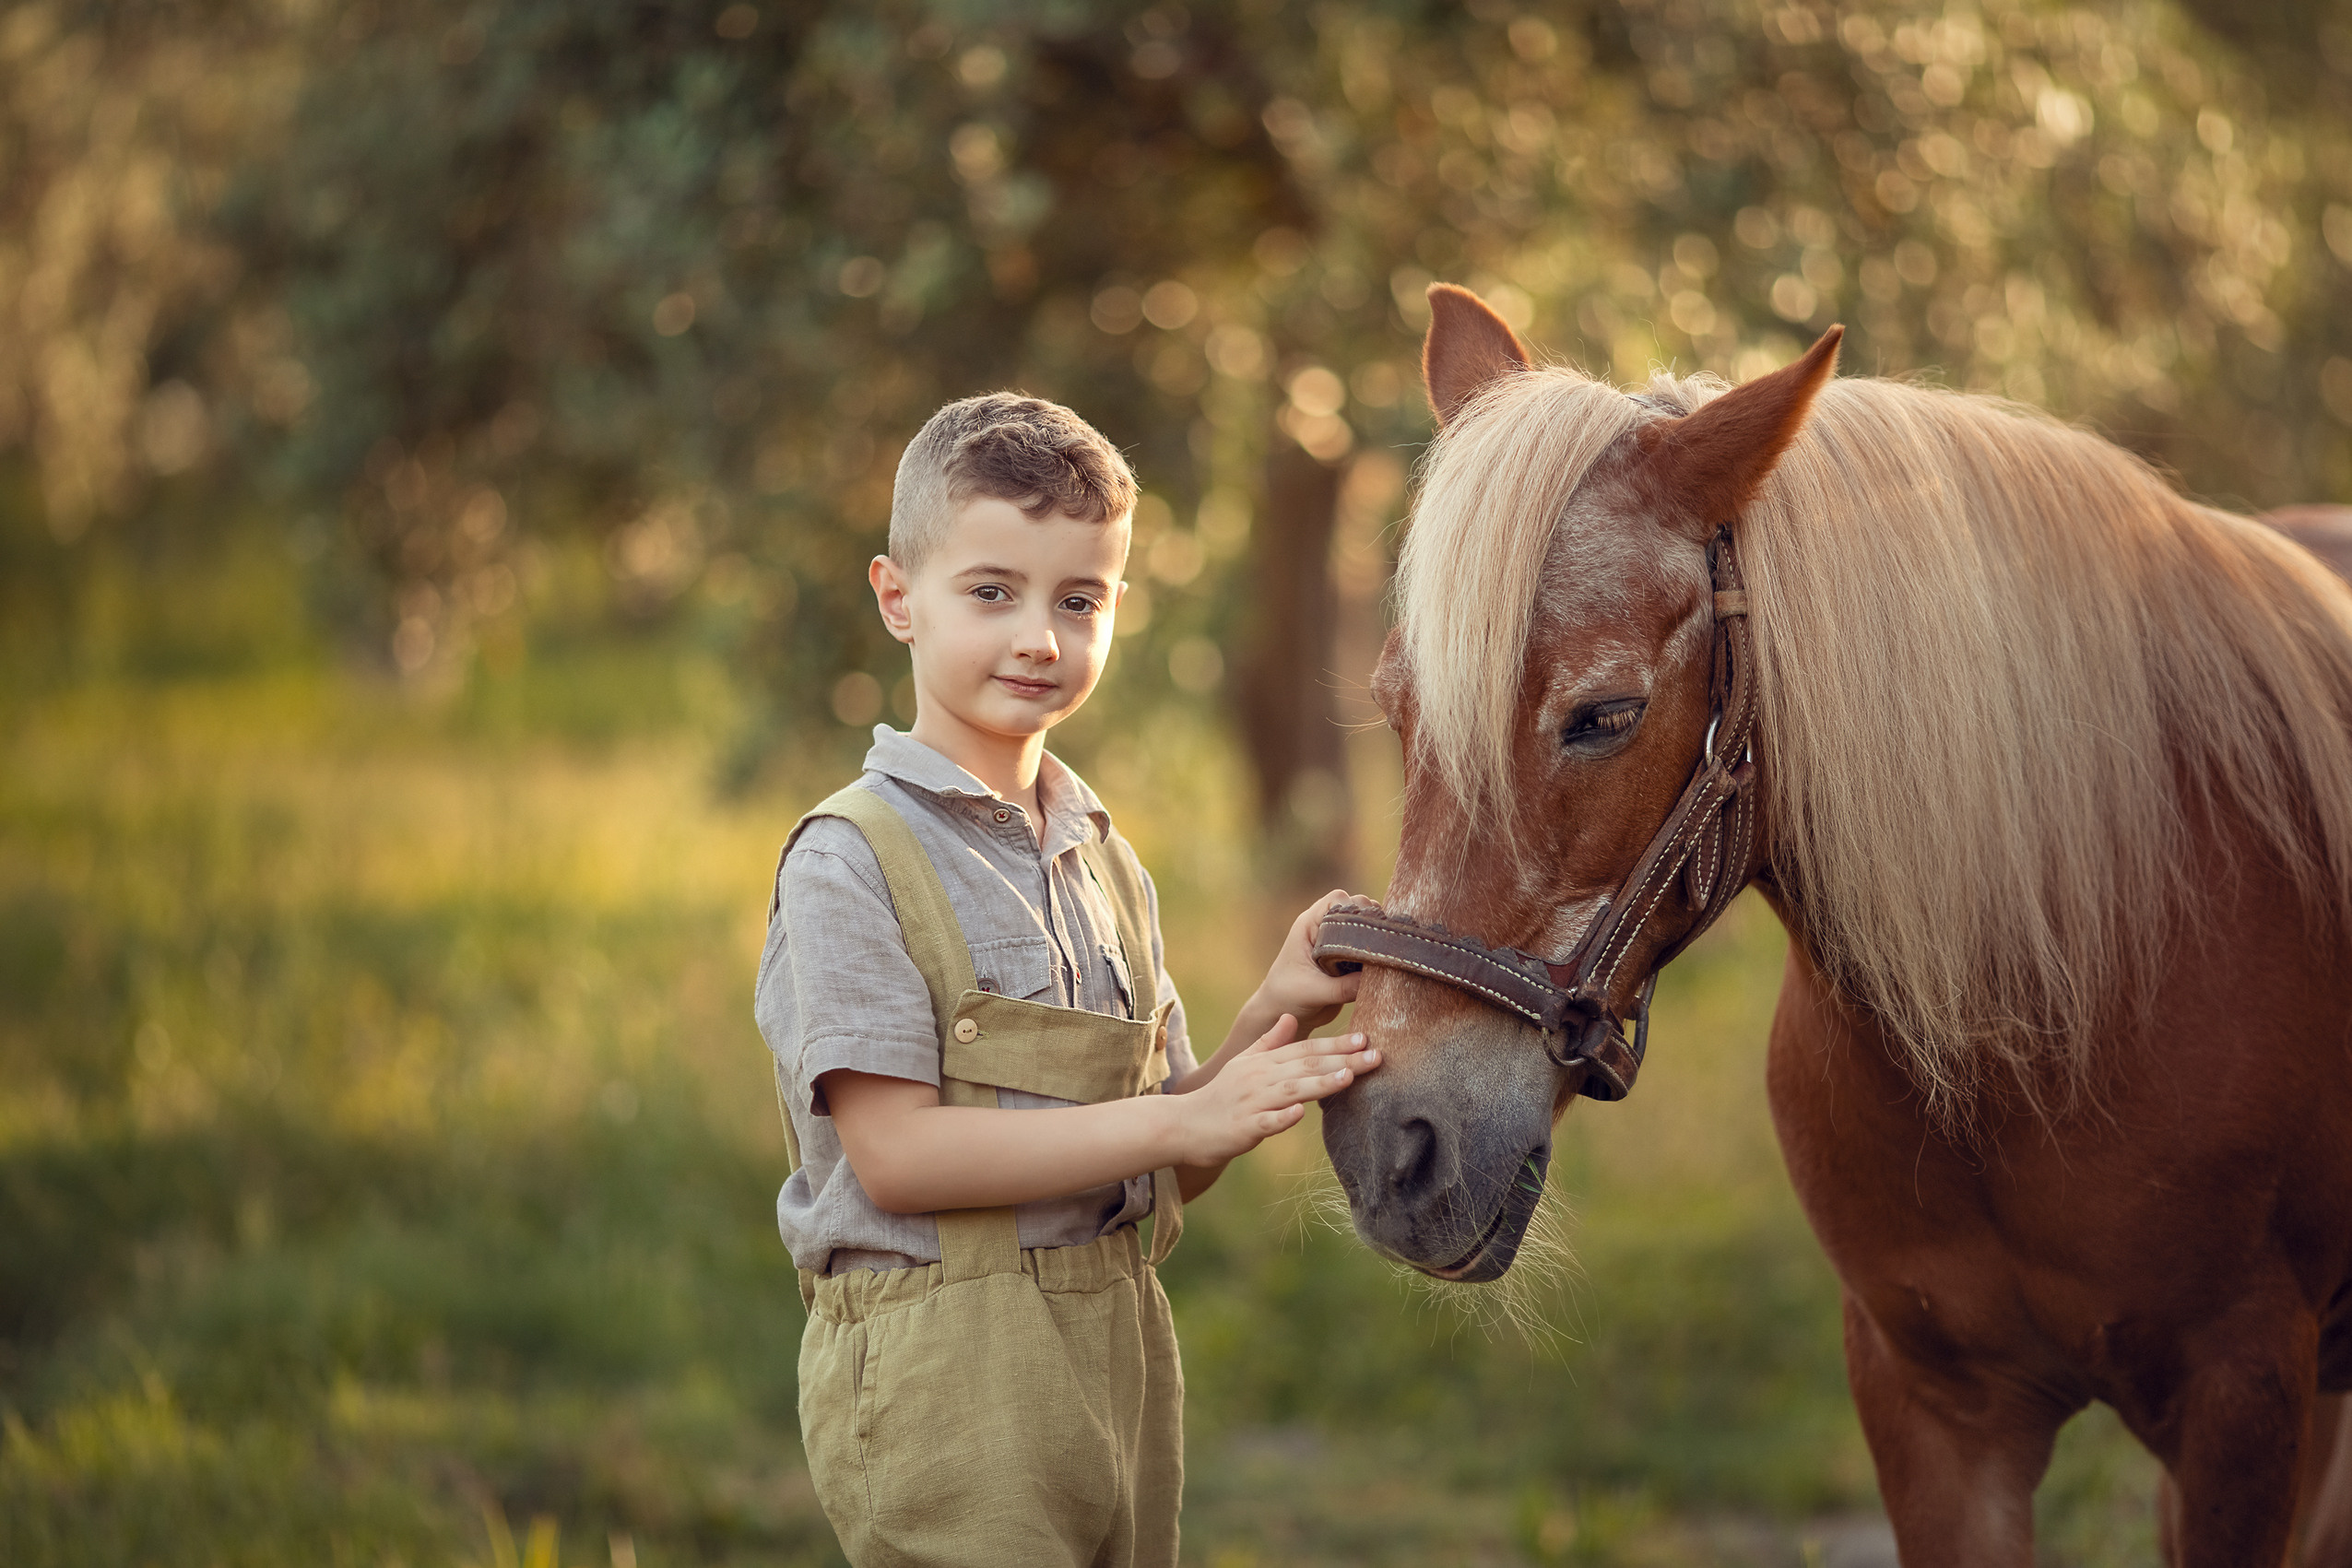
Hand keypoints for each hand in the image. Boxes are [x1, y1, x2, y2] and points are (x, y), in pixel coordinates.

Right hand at [1171, 1014, 1380, 1165]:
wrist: (1184, 1124)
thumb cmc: (1221, 1096)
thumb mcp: (1244, 1063)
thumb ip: (1269, 1042)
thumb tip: (1291, 1017)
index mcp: (1264, 1063)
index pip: (1306, 1049)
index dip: (1336, 1044)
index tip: (1366, 1038)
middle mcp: (1261, 1078)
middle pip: (1306, 1066)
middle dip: (1343, 1059)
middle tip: (1377, 1054)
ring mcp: (1253, 1103)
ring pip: (1291, 1090)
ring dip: (1320, 1083)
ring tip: (1348, 1076)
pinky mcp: (1244, 1127)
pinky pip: (1265, 1123)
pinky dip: (1282, 1118)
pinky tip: (1300, 1114)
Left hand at [1253, 889, 1374, 1031]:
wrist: (1283, 1015)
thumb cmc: (1287, 997)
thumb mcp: (1313, 992)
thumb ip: (1342, 987)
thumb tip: (1375, 978)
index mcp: (1310, 926)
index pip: (1337, 899)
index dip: (1354, 906)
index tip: (1365, 925)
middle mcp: (1326, 930)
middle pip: (1358, 908)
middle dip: (1371, 922)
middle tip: (1380, 943)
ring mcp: (1339, 944)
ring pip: (1368, 929)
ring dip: (1378, 939)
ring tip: (1386, 956)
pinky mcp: (1349, 961)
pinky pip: (1369, 950)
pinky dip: (1379, 956)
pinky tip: (1386, 967)